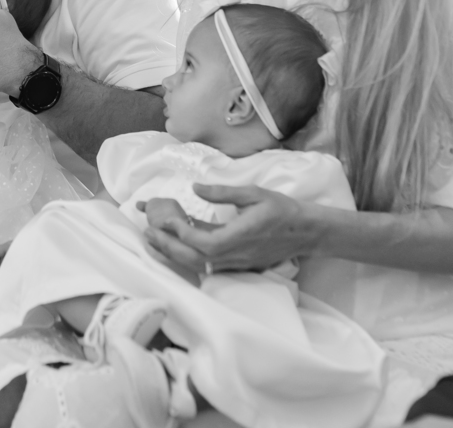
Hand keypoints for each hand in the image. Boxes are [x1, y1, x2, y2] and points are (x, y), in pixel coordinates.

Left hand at [143, 184, 314, 275]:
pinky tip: (176, 243)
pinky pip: (207, 264)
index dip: (181, 233)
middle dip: (167, 246)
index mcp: (238, 237)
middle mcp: (234, 255)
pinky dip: (188, 255)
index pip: (202, 242)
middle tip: (147, 231)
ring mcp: (235, 263)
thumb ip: (222, 192)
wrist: (305, 232)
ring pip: (198, 264)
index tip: (166, 220)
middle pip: (193, 258)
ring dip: (174, 252)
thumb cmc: (280, 210)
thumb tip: (195, 187)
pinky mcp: (237, 265)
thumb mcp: (252, 193)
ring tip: (154, 238)